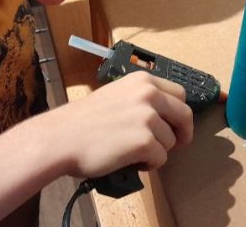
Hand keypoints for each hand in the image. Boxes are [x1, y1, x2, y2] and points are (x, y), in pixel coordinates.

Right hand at [43, 71, 193, 177]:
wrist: (60, 138)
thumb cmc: (83, 121)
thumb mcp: (117, 95)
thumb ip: (141, 99)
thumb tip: (163, 116)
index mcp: (143, 81)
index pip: (179, 94)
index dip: (179, 112)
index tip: (175, 125)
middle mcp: (149, 94)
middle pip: (185, 116)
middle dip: (182, 133)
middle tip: (175, 145)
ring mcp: (148, 117)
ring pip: (171, 141)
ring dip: (157, 151)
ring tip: (134, 154)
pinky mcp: (144, 141)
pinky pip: (160, 158)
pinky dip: (149, 165)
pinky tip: (131, 162)